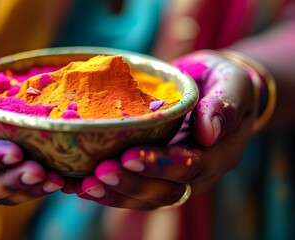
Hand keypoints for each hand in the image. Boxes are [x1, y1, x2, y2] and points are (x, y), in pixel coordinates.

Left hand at [72, 50, 256, 209]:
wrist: (211, 90)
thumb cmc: (221, 81)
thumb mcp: (231, 82)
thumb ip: (223, 104)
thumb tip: (208, 132)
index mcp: (218, 152)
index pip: (190, 165)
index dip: (159, 164)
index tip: (129, 156)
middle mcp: (197, 173)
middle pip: (165, 190)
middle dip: (131, 184)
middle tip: (100, 173)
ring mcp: (175, 178)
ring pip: (145, 198)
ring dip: (114, 194)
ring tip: (85, 185)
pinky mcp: (155, 175)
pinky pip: (132, 191)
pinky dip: (106, 191)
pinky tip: (79, 185)